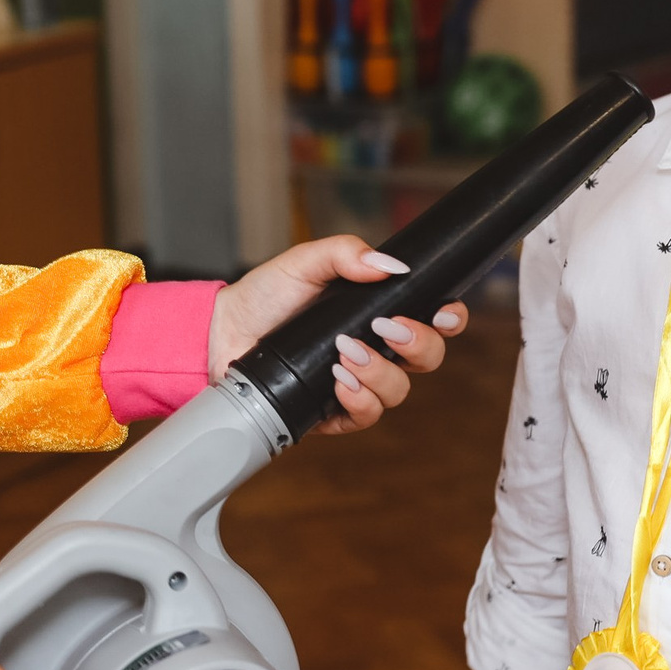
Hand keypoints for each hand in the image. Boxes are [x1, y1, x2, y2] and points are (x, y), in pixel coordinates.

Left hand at [208, 234, 466, 434]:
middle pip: (427, 359)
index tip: (442, 313)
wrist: (221, 331)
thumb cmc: (266, 296)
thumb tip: (390, 265)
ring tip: (346, 355)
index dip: (449, 318)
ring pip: (398, 390)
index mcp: (379, 312)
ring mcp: (357, 382)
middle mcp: (376, 349)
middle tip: (389, 329)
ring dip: (380, 373)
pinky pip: (365, 416)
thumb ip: (346, 254)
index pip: (433, 319)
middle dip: (419, 346)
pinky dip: (358, 400)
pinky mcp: (333, 411)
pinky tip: (338, 383)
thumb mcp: (305, 262)